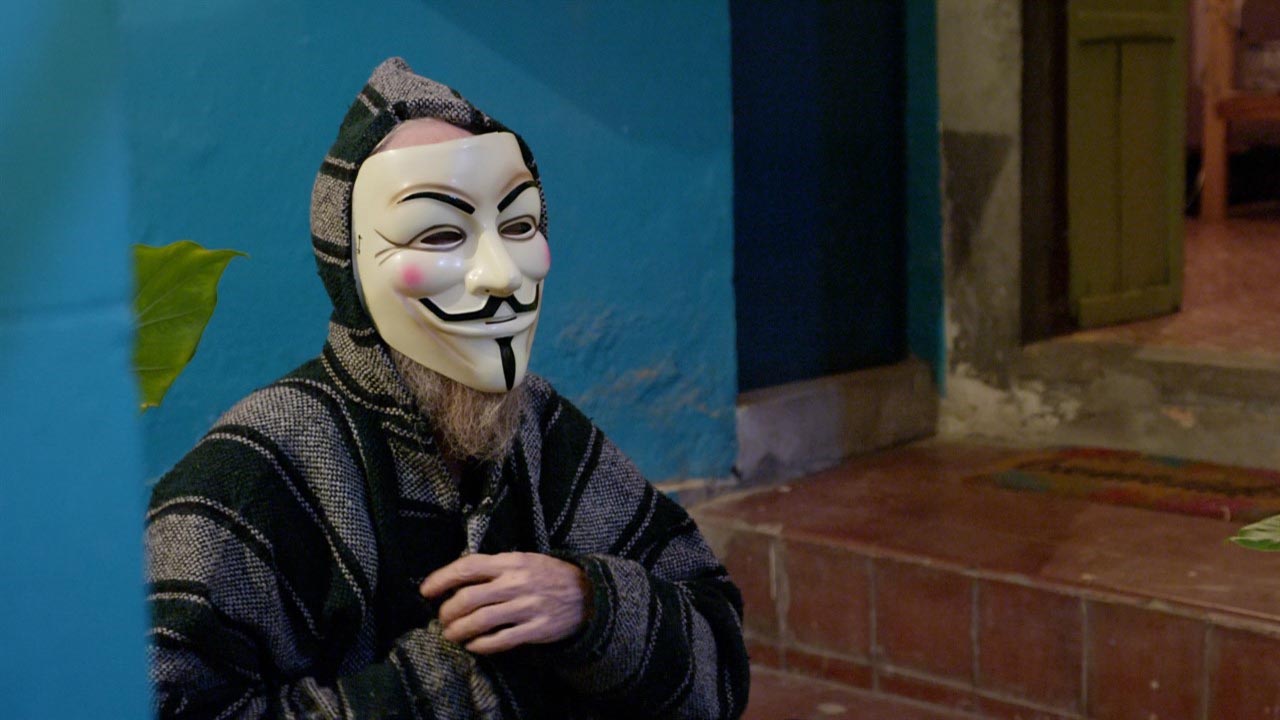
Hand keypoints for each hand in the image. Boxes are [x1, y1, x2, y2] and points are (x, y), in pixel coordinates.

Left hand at [420, 552, 588, 653]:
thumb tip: (457, 578)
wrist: (588, 594)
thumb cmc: (548, 575)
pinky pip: (500, 640)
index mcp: (511, 562)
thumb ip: (494, 567)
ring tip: (452, 634)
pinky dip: (481, 645)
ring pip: (480, 622)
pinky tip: (473, 646)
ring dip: (459, 631)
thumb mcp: (523, 560)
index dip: (442, 578)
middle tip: (442, 618)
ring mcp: (527, 607)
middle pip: (468, 599)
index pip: (468, 567)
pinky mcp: (536, 629)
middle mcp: (516, 583)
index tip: (426, 590)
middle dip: (447, 612)